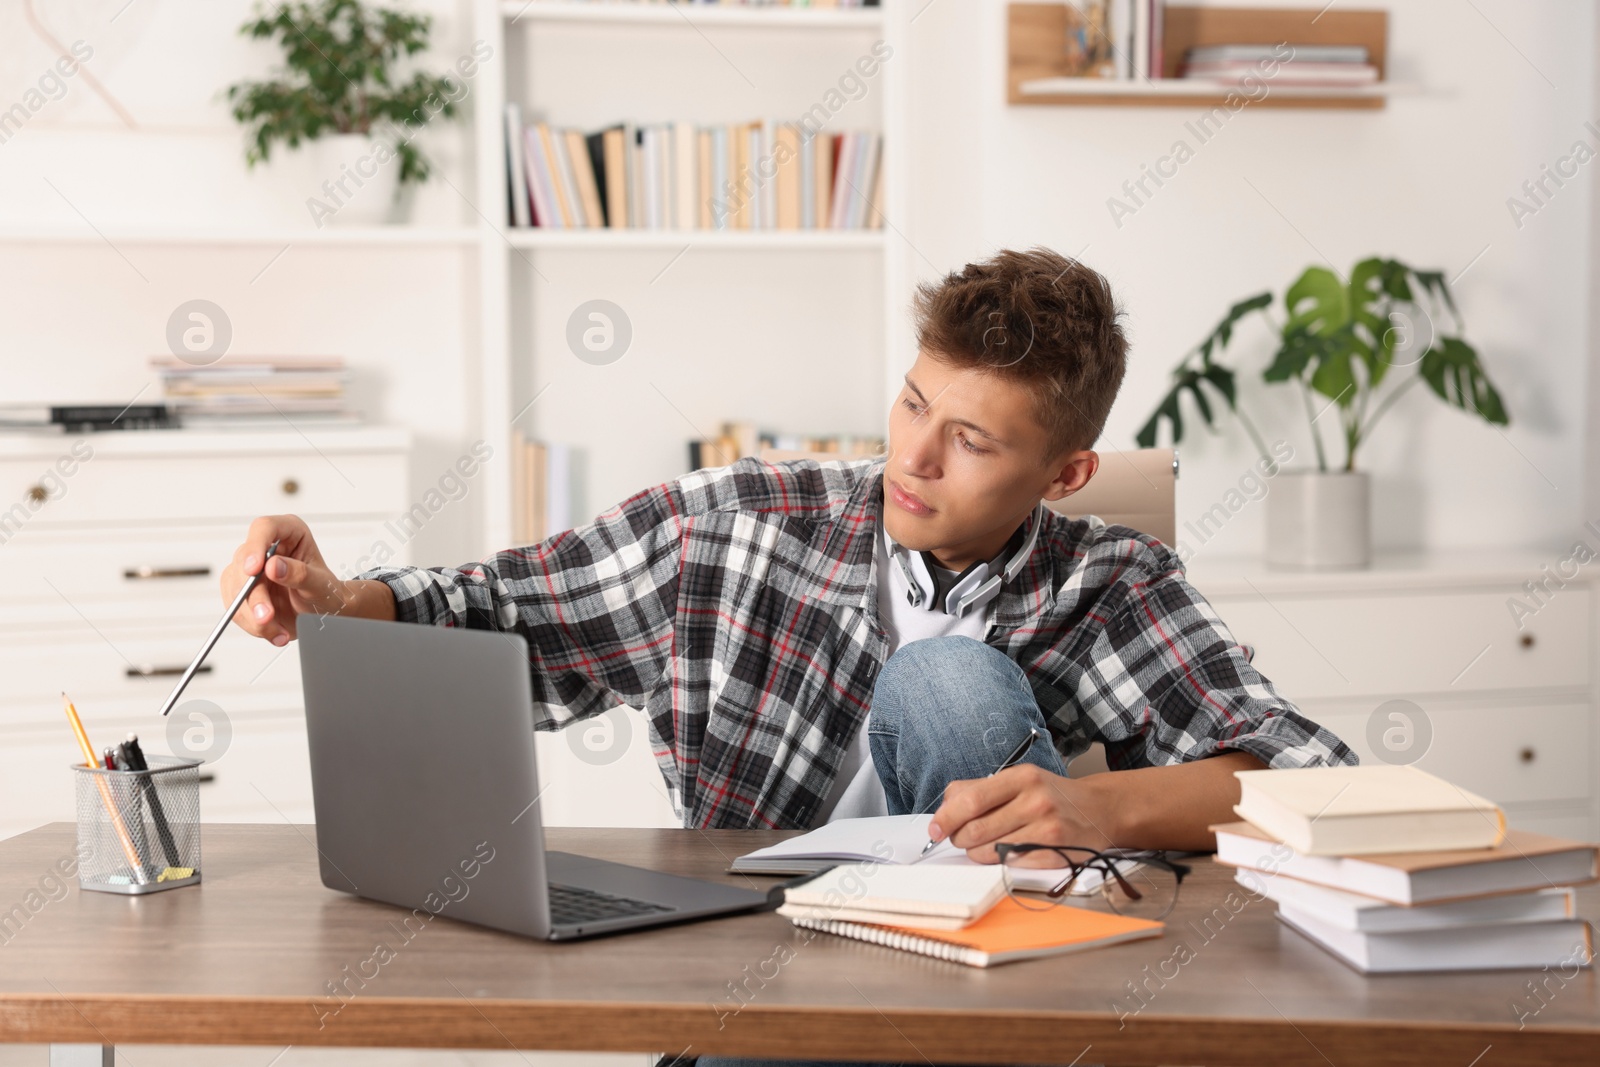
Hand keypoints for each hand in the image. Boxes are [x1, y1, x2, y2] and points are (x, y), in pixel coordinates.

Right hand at [221, 515, 362, 644]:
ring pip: (235, 588)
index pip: (264, 528)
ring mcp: (251, 569)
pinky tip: (274, 632)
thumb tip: (274, 566)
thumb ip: (300, 574)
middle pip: (244, 563)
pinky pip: (236, 608)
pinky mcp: (242, 591)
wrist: (324, 614)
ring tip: (276, 630)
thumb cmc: (326, 592)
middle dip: (253, 595)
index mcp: (289, 532)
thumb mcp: (321, 584)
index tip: (254, 569)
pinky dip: (253, 625)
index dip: (255, 547)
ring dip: (252, 615)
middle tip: (267, 616)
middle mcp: (266, 547)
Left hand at [927, 764, 1115, 864]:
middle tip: (961, 838)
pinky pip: (1011, 864)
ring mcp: (1046, 828)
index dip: (946, 818)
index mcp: (1021, 777)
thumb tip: (944, 809)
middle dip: (959, 838)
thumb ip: (979, 789)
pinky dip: (1001, 862)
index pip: (971, 799)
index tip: (935, 829)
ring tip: (985, 844)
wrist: (1099, 810)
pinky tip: (1009, 851)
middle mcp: (1035, 800)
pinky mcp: (1054, 852)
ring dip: (977, 853)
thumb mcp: (1018, 779)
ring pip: (989, 851)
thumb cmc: (1051, 795)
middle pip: (975, 830)